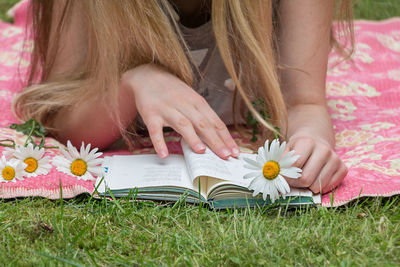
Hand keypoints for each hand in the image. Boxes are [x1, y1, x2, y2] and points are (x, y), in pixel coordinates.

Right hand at [121, 64, 239, 158]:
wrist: (147, 76)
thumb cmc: (173, 91)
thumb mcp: (191, 99)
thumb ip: (203, 116)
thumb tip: (219, 136)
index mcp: (197, 102)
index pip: (215, 122)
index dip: (226, 137)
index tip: (235, 152)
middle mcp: (184, 105)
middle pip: (203, 124)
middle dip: (215, 141)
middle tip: (225, 156)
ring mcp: (167, 109)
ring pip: (182, 124)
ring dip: (192, 138)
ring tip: (201, 152)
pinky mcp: (150, 114)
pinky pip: (155, 130)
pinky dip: (159, 142)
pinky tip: (164, 154)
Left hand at [282, 134, 347, 193]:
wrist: (315, 139)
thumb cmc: (297, 148)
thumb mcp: (285, 151)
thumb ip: (279, 165)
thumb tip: (274, 181)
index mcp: (307, 142)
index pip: (295, 166)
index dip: (286, 175)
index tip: (283, 175)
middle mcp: (324, 149)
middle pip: (306, 179)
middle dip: (297, 183)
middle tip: (294, 178)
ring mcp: (335, 159)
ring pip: (318, 186)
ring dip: (308, 186)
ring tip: (305, 176)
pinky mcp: (343, 168)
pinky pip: (329, 187)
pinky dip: (320, 187)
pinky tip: (316, 177)